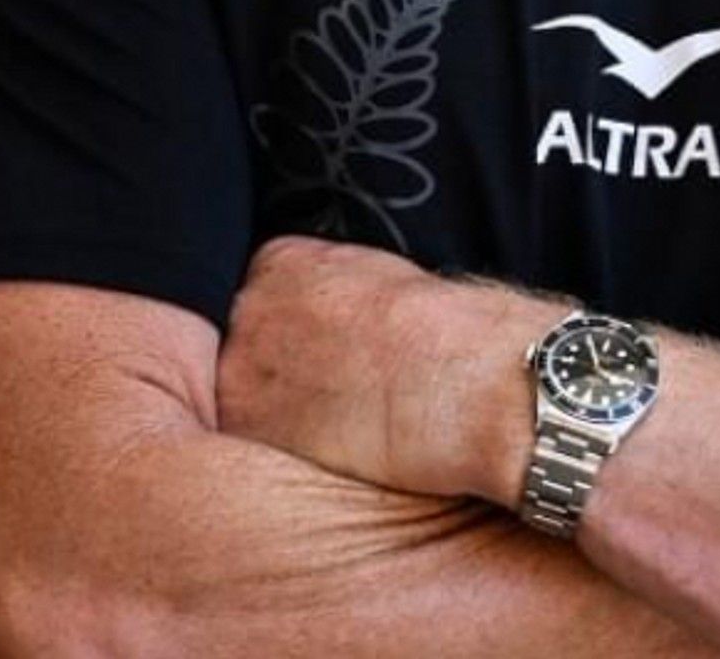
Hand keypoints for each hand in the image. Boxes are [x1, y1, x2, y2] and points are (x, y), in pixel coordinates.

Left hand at [216, 235, 557, 500]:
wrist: (478, 385)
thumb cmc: (456, 333)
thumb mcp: (389, 280)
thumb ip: (340, 293)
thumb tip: (336, 320)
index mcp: (283, 260)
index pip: (266, 296)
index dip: (303, 332)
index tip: (336, 352)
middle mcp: (249, 309)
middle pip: (248, 348)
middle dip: (285, 372)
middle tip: (342, 391)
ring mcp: (241, 371)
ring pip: (246, 402)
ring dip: (282, 419)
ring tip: (347, 425)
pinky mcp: (250, 433)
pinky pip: (256, 452)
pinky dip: (290, 459)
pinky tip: (341, 454)